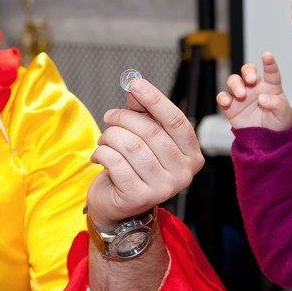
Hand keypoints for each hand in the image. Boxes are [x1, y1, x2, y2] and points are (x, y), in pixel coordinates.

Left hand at [86, 77, 203, 226]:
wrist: (118, 206)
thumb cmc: (134, 167)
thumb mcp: (144, 137)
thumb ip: (144, 113)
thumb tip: (136, 89)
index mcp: (191, 155)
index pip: (176, 121)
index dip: (155, 100)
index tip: (136, 84)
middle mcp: (183, 174)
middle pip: (151, 132)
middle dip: (124, 118)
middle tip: (109, 116)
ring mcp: (163, 189)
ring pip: (131, 146)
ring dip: (111, 136)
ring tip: (104, 139)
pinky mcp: (139, 197)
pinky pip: (115, 162)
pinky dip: (102, 152)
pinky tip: (100, 155)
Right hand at [216, 51, 291, 130]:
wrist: (266, 141)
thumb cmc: (278, 124)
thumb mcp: (285, 115)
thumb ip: (277, 104)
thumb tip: (263, 98)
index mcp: (271, 86)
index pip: (271, 71)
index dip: (269, 62)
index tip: (267, 55)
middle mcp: (255, 87)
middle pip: (248, 70)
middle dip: (248, 71)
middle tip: (250, 79)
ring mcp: (242, 96)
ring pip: (234, 80)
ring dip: (235, 84)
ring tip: (241, 94)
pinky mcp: (231, 107)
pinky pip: (223, 97)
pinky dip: (223, 97)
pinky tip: (227, 101)